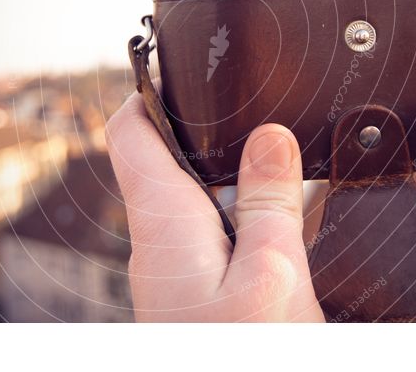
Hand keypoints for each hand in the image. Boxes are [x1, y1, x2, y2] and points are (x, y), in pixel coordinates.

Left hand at [105, 91, 323, 321]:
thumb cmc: (246, 360)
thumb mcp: (272, 275)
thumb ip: (269, 203)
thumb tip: (270, 136)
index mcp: (165, 223)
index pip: (130, 131)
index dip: (154, 91)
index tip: (195, 71)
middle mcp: (156, 244)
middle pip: (168, 161)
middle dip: (212, 133)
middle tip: (264, 112)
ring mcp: (170, 273)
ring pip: (194, 201)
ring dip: (233, 178)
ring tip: (285, 164)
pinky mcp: (189, 294)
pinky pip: (208, 236)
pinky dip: (239, 216)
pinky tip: (279, 226)